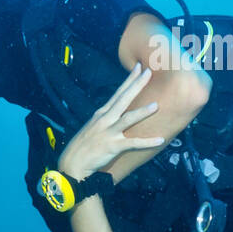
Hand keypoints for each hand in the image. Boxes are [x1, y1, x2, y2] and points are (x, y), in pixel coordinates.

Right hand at [57, 63, 163, 179]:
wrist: (72, 164)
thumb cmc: (83, 146)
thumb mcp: (93, 127)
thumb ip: (106, 118)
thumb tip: (118, 111)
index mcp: (101, 114)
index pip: (118, 93)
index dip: (129, 80)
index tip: (140, 67)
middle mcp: (105, 120)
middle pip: (123, 99)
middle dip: (136, 85)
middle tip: (149, 72)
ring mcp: (108, 133)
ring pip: (127, 119)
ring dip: (142, 112)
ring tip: (156, 105)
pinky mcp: (112, 147)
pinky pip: (132, 143)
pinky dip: (147, 142)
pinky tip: (160, 140)